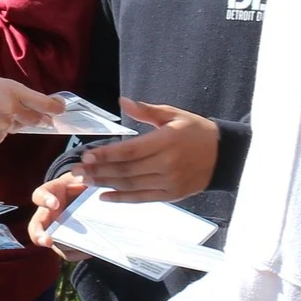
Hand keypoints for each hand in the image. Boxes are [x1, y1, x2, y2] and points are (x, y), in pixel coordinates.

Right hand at [0, 78, 62, 144]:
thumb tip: (38, 106)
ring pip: (18, 126)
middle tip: (44, 119)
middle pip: (36, 119)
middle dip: (41, 119)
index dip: (54, 107)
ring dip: (15, 122)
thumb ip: (20, 95)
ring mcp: (5, 127)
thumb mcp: (0, 84)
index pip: (41, 102)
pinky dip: (1, 130)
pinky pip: (5, 134)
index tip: (61, 109)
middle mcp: (12, 110)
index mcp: (13, 92)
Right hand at [28, 171, 88, 256]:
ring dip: (64, 247)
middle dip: (39, 235)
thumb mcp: (85, 175)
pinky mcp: (65, 242)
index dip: (45, 200)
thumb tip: (90, 183)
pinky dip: (78, 252)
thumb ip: (86, 177)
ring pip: (53, 243)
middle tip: (47, 241)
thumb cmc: (83, 180)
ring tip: (82, 247)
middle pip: (35, 227)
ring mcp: (55, 229)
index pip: (40, 195)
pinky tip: (90, 249)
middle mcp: (48, 214)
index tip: (55, 204)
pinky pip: (68, 252)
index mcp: (51, 194)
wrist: (89, 193)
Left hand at [78, 100, 219, 202]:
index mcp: (166, 141)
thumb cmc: (196, 131)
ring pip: (132, 185)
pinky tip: (104, 196)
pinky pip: (142, 198)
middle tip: (77, 170)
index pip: (130, 151)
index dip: (106, 155)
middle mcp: (167, 164)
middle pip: (127, 170)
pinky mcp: (172, 194)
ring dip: (106, 184)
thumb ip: (146, 111)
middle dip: (99, 170)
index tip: (86, 155)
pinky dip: (122, 199)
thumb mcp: (174, 115)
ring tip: (86, 181)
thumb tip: (122, 101)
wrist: (224, 155)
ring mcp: (169, 181)